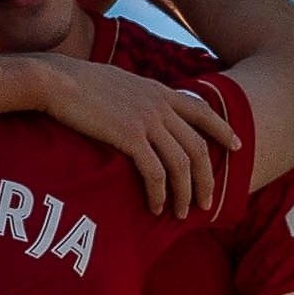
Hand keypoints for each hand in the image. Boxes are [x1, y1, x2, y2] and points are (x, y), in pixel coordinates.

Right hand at [38, 54, 235, 217]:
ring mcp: (147, 120)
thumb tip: (142, 111)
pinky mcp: (130, 137)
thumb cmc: (79, 84)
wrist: (56, 80)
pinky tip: (156, 207)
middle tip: (205, 203)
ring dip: (184, 194)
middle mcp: (159, 105)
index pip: (203, 110)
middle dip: (206, 179)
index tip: (237, 147)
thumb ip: (140, 98)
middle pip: (198, 147)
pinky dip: (159, 194)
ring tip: (180, 213)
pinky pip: (156, 173)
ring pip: (182, 164)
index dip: (223, 130)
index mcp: (159, 91)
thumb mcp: (120, 84)